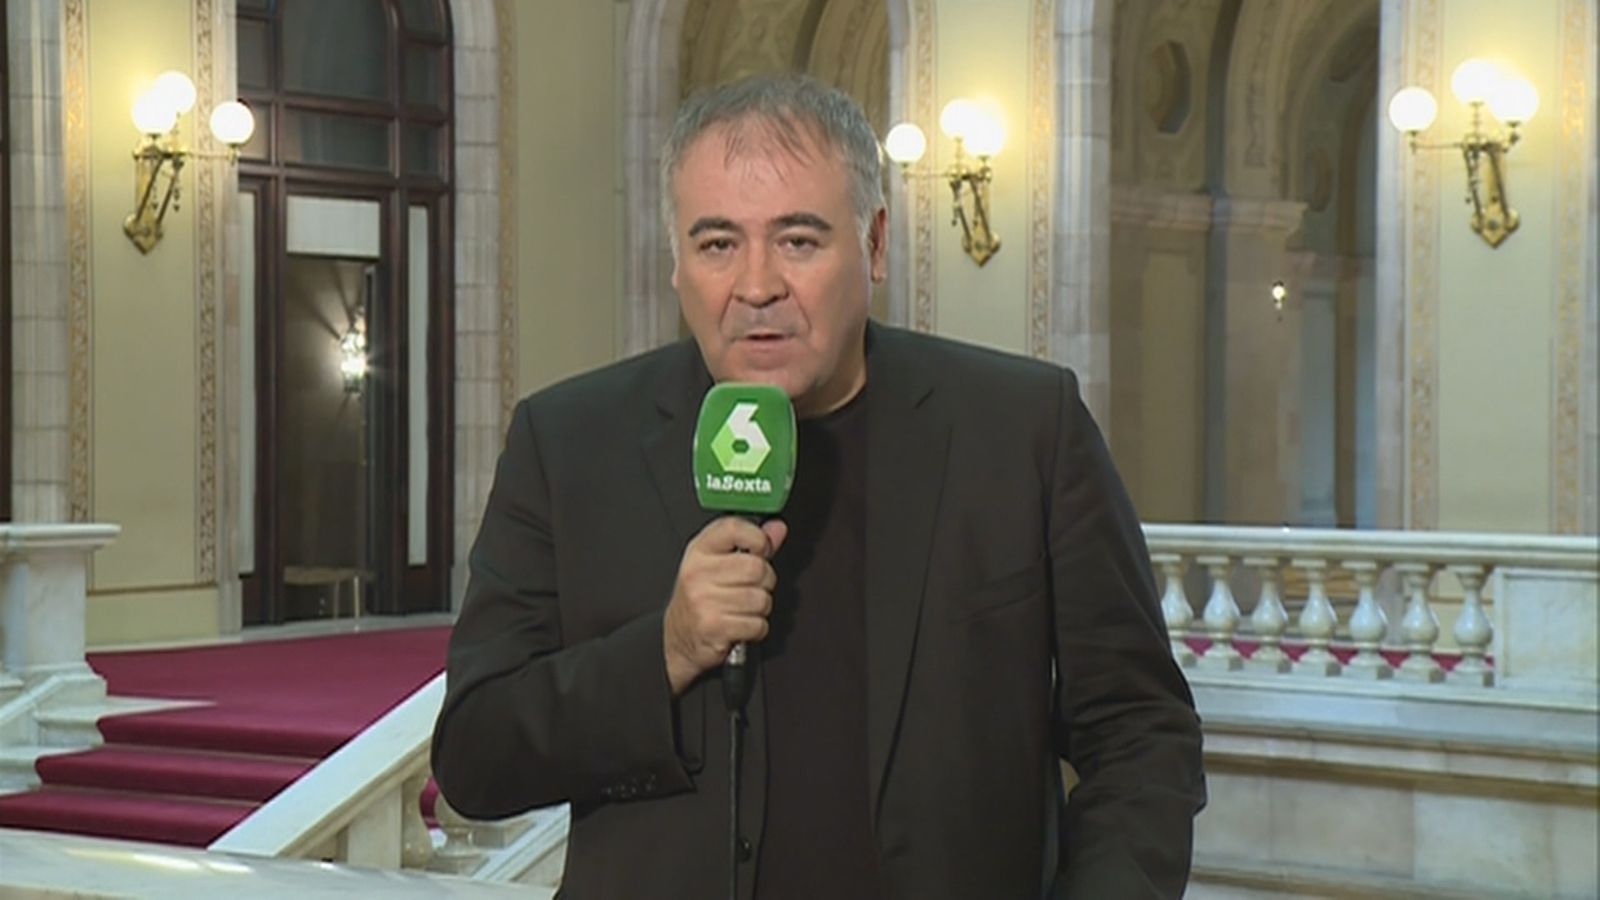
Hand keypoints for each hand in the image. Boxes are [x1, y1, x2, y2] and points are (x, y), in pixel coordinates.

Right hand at [662, 516, 787, 695]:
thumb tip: (777, 528)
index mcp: (700, 550)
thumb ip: (752, 544)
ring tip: (744, 608)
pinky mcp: (712, 627)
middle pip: (756, 568)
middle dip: (765, 581)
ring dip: (761, 608)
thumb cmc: (702, 596)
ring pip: (761, 599)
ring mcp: (703, 600)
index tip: (761, 549)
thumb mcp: (720, 563)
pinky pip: (757, 624)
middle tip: (752, 587)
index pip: (733, 528)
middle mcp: (698, 572)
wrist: (679, 636)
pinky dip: (756, 628)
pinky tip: (741, 624)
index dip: (757, 538)